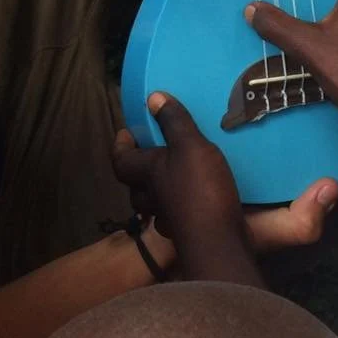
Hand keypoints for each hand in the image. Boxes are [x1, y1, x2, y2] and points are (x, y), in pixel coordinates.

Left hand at [113, 93, 250, 256]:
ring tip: (175, 174)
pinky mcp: (187, 228)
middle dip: (139, 170)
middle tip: (154, 152)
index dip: (120, 146)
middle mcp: (152, 196)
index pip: (121, 160)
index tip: (126, 132)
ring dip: (158, 190)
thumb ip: (174, 122)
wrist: (218, 239)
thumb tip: (152, 97)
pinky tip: (195, 197)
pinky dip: (179, 204)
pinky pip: (175, 214)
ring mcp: (168, 216)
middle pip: (134, 184)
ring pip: (153, 202)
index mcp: (147, 172)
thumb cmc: (199, 189)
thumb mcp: (190, 146)